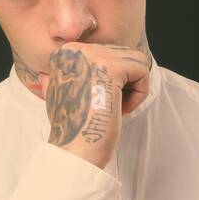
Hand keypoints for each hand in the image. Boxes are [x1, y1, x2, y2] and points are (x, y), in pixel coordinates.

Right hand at [38, 43, 149, 169]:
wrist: (74, 151)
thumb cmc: (74, 128)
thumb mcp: (62, 94)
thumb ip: (65, 76)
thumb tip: (55, 69)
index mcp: (65, 53)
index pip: (108, 52)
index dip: (112, 80)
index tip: (97, 101)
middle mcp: (75, 48)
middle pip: (123, 54)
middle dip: (124, 84)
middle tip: (108, 108)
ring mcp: (92, 56)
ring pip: (136, 60)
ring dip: (132, 88)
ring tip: (114, 108)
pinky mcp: (111, 68)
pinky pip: (143, 70)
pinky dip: (140, 93)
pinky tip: (122, 110)